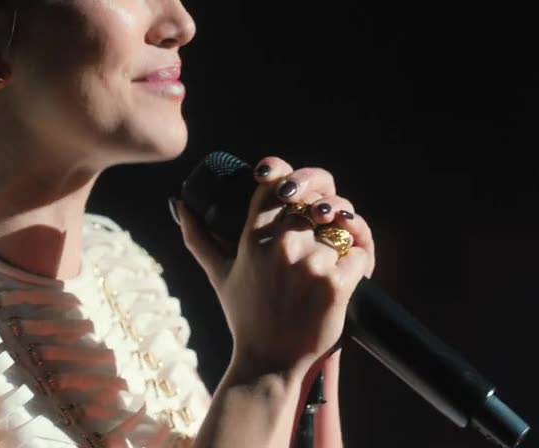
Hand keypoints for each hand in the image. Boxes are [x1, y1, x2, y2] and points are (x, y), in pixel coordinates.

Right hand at [177, 156, 376, 383]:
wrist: (270, 362)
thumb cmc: (245, 317)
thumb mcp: (219, 275)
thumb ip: (199, 238)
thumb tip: (179, 205)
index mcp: (252, 239)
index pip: (272, 184)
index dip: (284, 175)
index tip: (289, 189)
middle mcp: (280, 246)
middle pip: (312, 200)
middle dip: (321, 210)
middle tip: (322, 223)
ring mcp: (309, 264)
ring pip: (338, 227)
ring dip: (340, 240)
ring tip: (332, 257)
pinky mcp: (336, 283)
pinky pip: (359, 253)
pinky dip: (358, 261)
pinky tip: (346, 275)